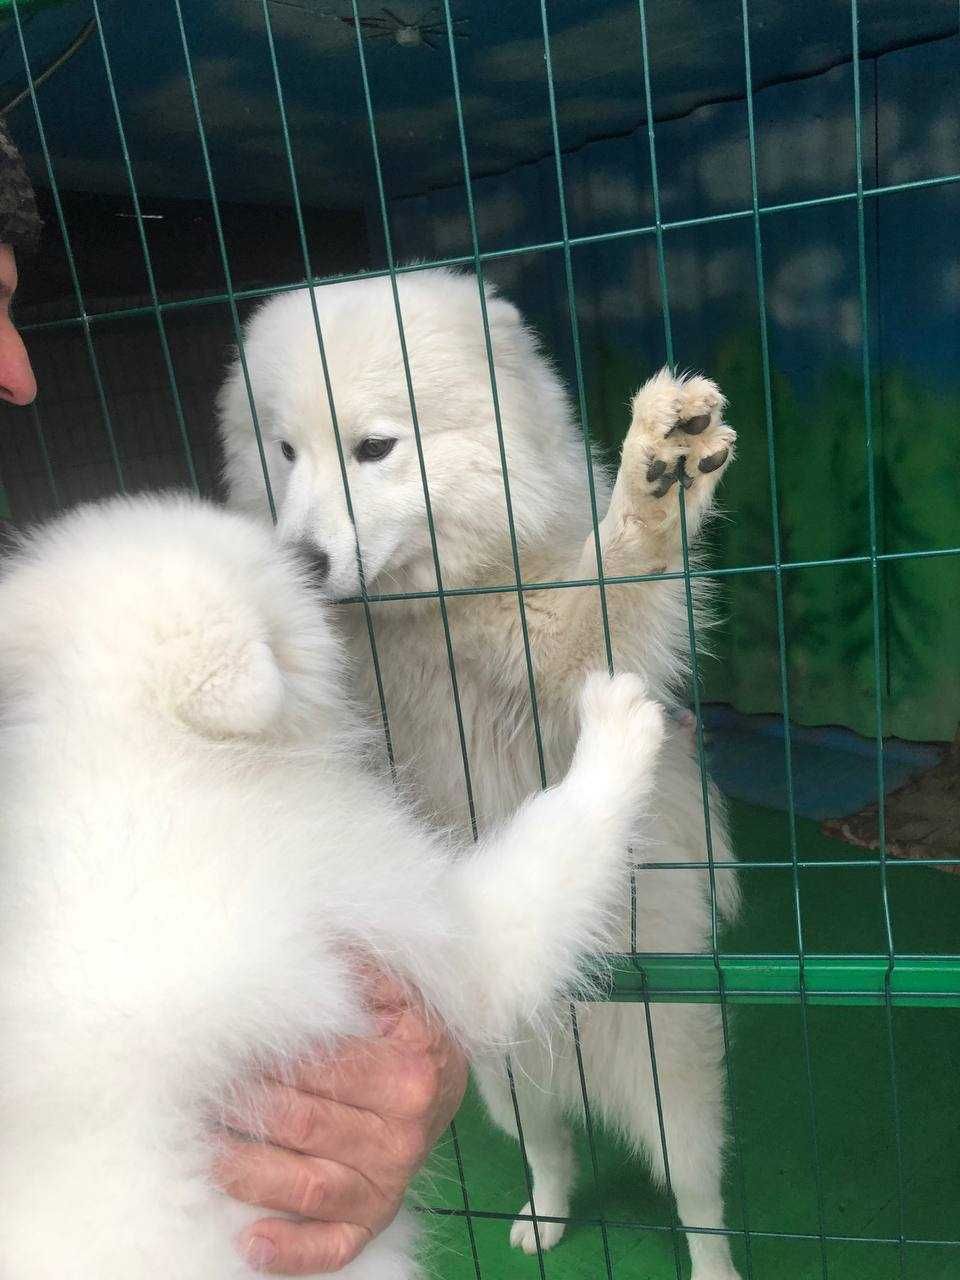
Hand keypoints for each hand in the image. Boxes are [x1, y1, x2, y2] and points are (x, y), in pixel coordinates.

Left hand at [215, 973, 468, 1274]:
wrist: (444, 1088)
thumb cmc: (409, 1037)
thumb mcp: (401, 997)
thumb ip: (364, 973)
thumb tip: (318, 941)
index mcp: (409, 1070)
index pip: (324, 1065)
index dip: (268, 1056)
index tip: (222, 1047)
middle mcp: (401, 1132)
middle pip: (304, 1123)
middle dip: (243, 1110)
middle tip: (196, 1095)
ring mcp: (388, 1181)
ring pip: (307, 1185)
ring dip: (249, 1174)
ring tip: (206, 1153)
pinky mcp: (374, 1218)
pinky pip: (334, 1244)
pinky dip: (291, 1250)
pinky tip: (249, 1240)